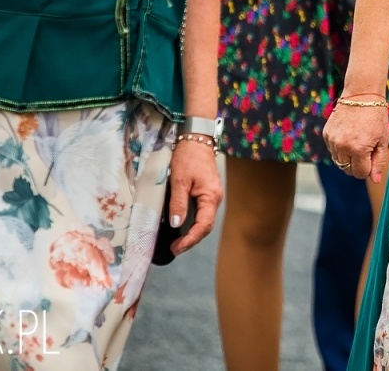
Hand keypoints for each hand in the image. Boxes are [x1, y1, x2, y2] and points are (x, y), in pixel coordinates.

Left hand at [166, 140, 222, 255]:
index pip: (203, 225)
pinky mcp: (207, 193)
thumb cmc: (188, 157)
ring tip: (177, 242)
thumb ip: (178, 203)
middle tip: (174, 249)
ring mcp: (212, 196)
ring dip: (191, 233)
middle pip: (205, 226)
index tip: (177, 248)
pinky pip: (201, 213)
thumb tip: (176, 224)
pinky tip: (182, 227)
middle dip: (191, 240)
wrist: (196, 140)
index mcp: (211, 197)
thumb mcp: (179, 180)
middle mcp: (215, 199)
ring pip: (204, 221)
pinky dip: (192, 223)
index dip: (190, 239)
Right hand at [323, 98, 388, 182]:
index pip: (360, 173)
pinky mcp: (327, 134)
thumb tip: (375, 180)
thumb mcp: (383, 140)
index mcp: (358, 149)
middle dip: (357, 164)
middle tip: (365, 149)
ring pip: (339, 161)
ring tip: (357, 141)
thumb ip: (379, 162)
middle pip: (347, 169)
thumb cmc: (375, 117)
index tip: (371, 157)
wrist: (361, 95)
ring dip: (348, 157)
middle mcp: (343, 146)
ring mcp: (332, 140)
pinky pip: (333, 150)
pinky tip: (349, 135)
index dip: (367, 168)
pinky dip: (340, 148)